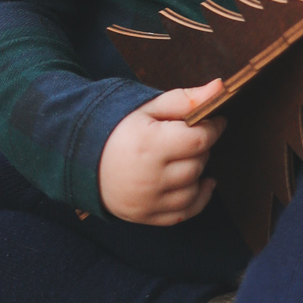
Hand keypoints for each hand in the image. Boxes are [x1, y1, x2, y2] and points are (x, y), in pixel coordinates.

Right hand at [98, 82, 224, 222]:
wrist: (82, 160)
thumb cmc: (118, 129)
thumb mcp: (148, 108)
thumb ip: (185, 99)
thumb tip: (220, 87)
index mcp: (149, 144)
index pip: (199, 139)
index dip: (213, 128)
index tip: (215, 121)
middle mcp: (149, 176)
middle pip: (197, 163)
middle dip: (200, 148)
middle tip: (190, 137)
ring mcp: (147, 200)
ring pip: (193, 189)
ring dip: (198, 172)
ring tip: (186, 157)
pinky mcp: (145, 216)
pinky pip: (184, 213)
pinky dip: (198, 198)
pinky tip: (199, 183)